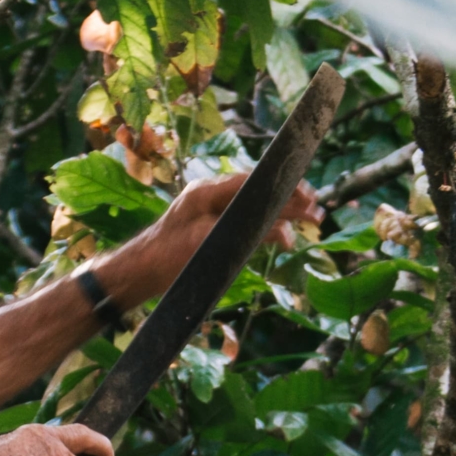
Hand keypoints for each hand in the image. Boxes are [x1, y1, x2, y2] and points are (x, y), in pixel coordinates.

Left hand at [132, 173, 324, 294]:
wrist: (139, 272)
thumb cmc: (166, 257)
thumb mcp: (209, 245)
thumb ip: (246, 236)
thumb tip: (283, 233)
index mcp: (208, 191)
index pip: (254, 182)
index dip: (283, 187)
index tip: (308, 194)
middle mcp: (210, 196)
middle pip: (257, 193)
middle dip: (289, 202)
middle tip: (316, 211)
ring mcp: (210, 211)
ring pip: (253, 207)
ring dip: (280, 215)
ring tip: (308, 221)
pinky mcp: (210, 228)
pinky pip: (244, 221)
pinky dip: (265, 227)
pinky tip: (282, 236)